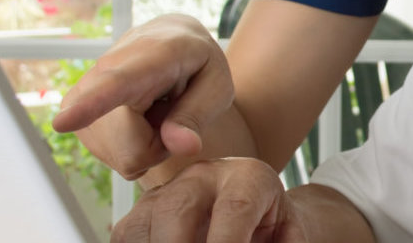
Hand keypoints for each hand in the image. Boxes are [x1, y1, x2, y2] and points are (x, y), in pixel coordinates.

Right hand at [53, 14, 234, 180]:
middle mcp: (110, 66)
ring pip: (118, 153)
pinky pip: (108, 153)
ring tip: (157, 114)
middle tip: (175, 118)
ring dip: (145, 146)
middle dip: (159, 146)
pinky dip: (129, 148)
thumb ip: (197, 114)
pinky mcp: (73, 106)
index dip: (91, 105)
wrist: (170, 38)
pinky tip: (137, 121)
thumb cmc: (198, 63)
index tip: (62, 123)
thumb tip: (180, 146)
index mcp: (153, 53)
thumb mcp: (217, 85)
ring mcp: (85, 88)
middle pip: (127, 143)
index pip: (118, 83)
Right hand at [111, 158, 307, 242]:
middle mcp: (202, 177)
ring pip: (141, 225)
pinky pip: (124, 237)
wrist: (260, 219)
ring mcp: (166, 192)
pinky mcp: (141, 213)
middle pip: (176, 210)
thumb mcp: (288, 240)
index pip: (234, 209)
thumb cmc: (274, 232)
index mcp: (249, 178)